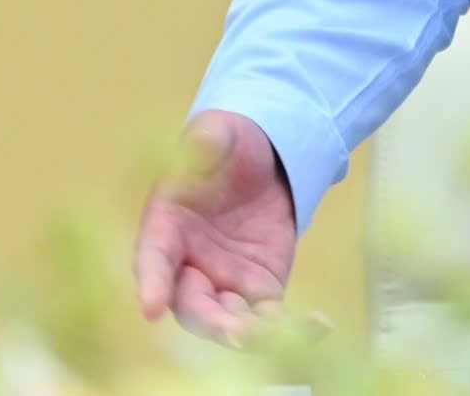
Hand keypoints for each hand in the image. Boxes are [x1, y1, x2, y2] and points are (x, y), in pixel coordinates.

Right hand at [133, 110, 297, 341]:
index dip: (151, 283)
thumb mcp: (218, 133)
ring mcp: (225, 283)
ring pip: (231, 323)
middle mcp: (189, 266)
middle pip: (192, 305)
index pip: (152, 259)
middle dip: (212, 324)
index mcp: (166, 227)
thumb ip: (209, 141)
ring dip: (251, 335)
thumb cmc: (227, 145)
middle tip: (236, 333)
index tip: (151, 307)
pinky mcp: (261, 290)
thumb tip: (201, 144)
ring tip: (277, 335)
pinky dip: (292, 329)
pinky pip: (271, 319)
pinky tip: (319, 326)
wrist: (263, 160)